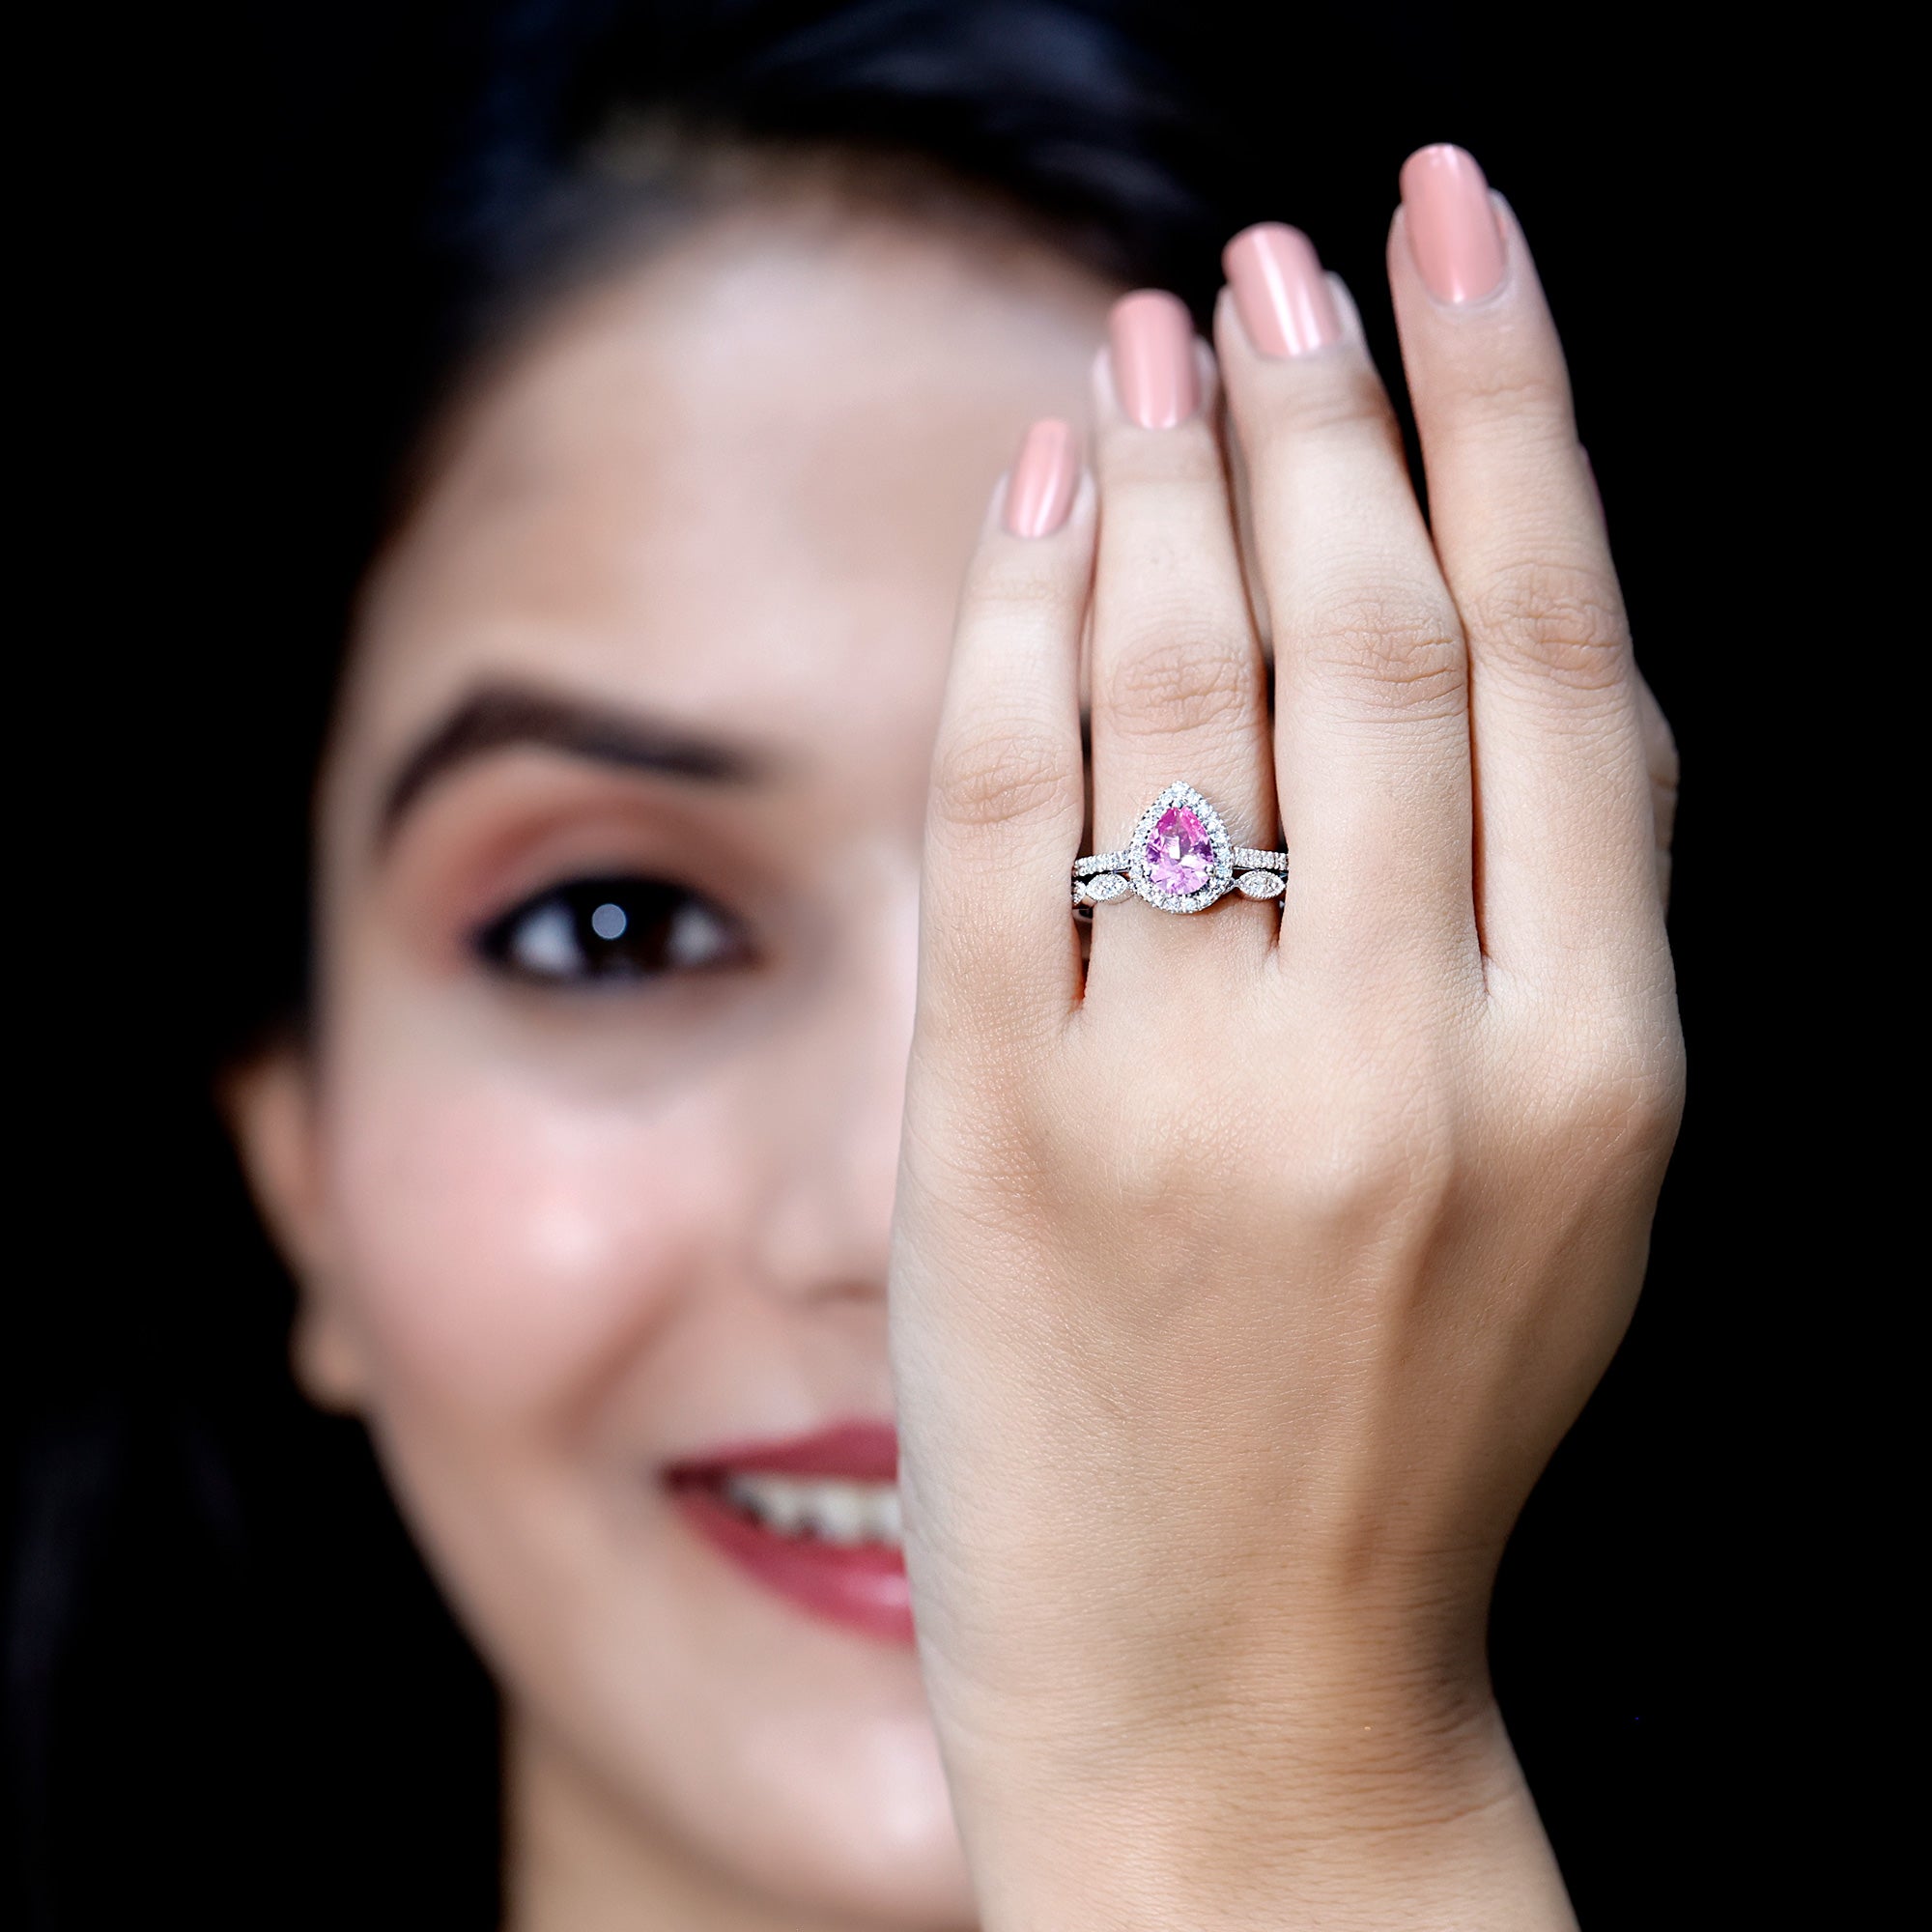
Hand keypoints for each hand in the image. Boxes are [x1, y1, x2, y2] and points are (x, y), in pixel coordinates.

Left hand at [889, 150, 1682, 1929]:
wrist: (1243, 1703)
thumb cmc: (1410, 1432)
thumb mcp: (1572, 1188)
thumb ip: (1559, 917)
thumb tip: (1534, 630)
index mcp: (1600, 1065)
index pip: (1556, 653)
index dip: (1510, 412)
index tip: (1456, 239)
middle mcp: (1413, 1060)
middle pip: (1372, 636)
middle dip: (1329, 407)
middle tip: (1282, 261)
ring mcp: (1194, 1097)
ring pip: (1188, 692)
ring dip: (1176, 479)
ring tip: (1157, 338)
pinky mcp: (1004, 1135)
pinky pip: (1005, 810)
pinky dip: (1017, 624)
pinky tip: (1037, 495)